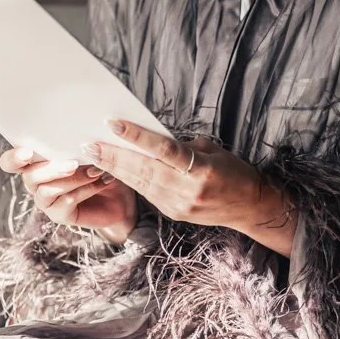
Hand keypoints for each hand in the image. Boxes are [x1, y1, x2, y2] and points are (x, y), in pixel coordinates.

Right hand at [0, 146, 138, 241]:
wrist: (119, 195)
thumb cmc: (99, 166)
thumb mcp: (87, 150)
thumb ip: (75, 143)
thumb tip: (78, 137)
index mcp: (34, 163)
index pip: (10, 162)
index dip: (13, 158)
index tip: (28, 152)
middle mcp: (35, 183)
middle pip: (30, 176)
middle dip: (51, 168)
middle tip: (74, 163)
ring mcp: (46, 202)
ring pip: (48, 190)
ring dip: (72, 179)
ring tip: (95, 171)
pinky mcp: (60, 215)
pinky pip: (67, 201)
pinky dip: (85, 190)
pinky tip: (102, 182)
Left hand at [82, 120, 295, 255]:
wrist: (249, 206)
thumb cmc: (234, 171)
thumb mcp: (212, 151)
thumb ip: (182, 146)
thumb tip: (151, 139)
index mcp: (201, 170)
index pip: (163, 150)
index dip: (136, 137)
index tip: (113, 124)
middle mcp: (188, 190)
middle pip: (145, 170)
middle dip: (115, 157)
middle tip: (89, 144)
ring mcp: (179, 205)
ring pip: (141, 184)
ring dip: (115, 169)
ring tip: (94, 156)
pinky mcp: (174, 214)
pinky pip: (147, 193)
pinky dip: (130, 181)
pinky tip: (113, 170)